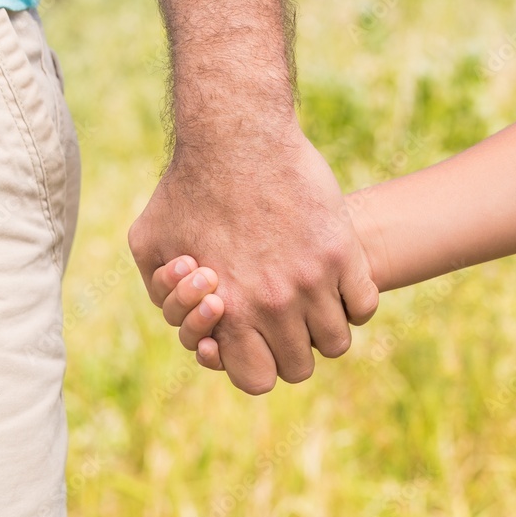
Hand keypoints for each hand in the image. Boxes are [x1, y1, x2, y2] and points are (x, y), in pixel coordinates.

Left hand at [129, 118, 378, 393]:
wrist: (236, 136)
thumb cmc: (187, 187)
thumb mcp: (150, 242)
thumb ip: (161, 290)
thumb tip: (185, 317)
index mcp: (228, 312)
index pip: (257, 380)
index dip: (257, 364)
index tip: (257, 339)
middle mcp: (273, 305)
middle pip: (301, 366)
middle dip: (291, 349)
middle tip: (286, 319)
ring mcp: (313, 280)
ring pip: (336, 341)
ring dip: (325, 327)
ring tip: (314, 300)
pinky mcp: (343, 252)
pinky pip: (365, 305)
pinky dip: (354, 301)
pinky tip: (337, 280)